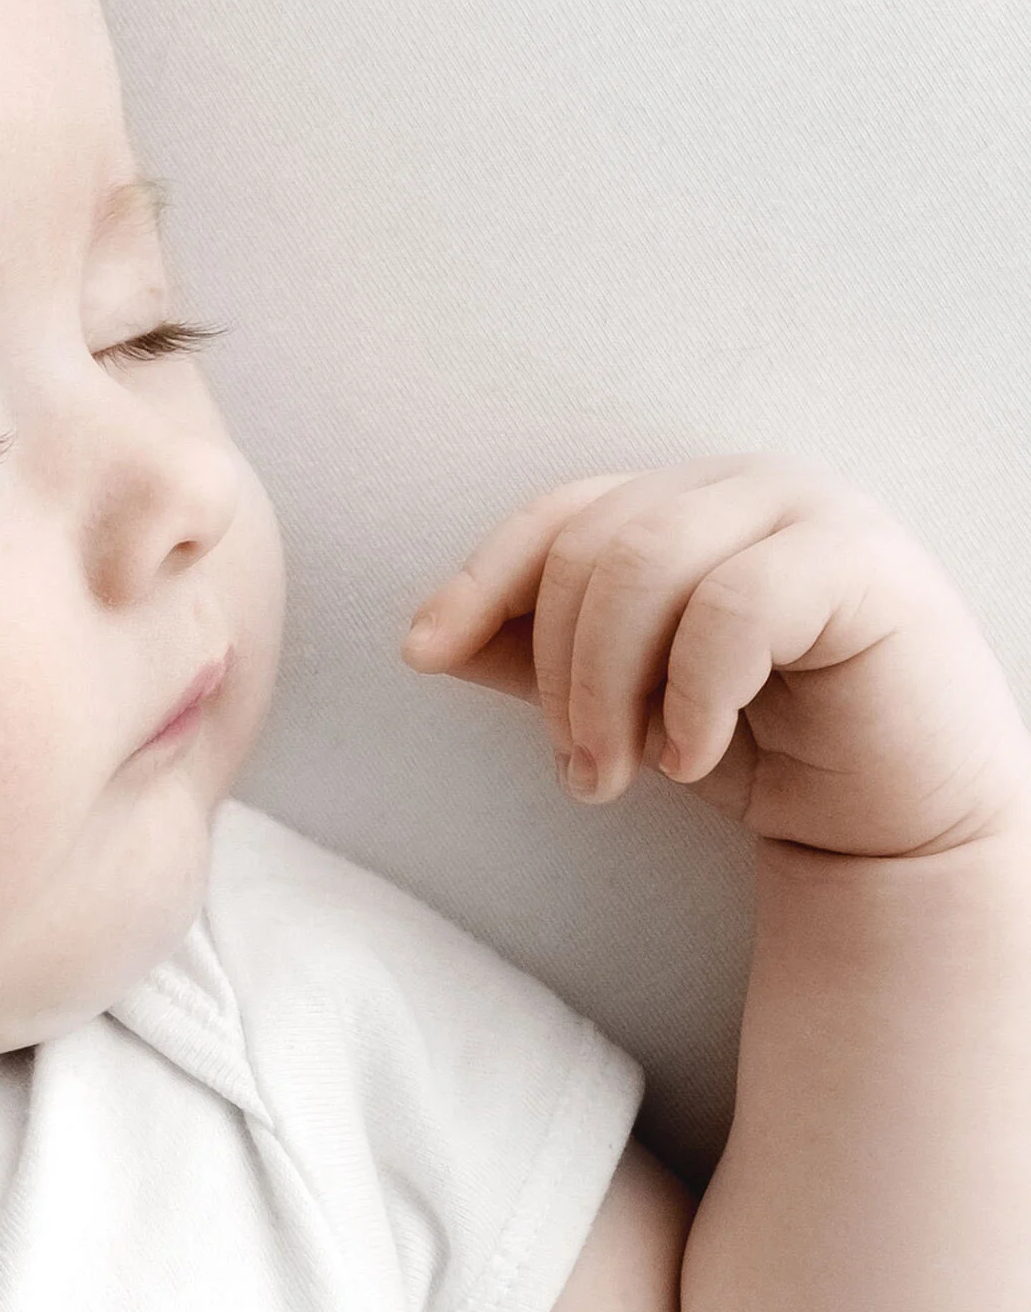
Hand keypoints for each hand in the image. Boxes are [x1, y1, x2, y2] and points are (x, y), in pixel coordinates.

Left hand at [400, 452, 1030, 857]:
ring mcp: (807, 514)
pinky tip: (694, 756)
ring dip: (608, 689)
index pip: (556, 519)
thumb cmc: (753, 747)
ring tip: (619, 774)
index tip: (423, 652)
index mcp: (678, 507)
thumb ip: (533, 660)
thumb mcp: (620, 700)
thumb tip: (426, 639)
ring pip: (646, 565)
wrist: (888, 821)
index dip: (479, 580)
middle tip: (579, 771)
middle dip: (560, 672)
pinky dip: (691, 696)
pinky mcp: (863, 566)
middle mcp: (739, 490)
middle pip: (590, 547)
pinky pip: (733, 607)